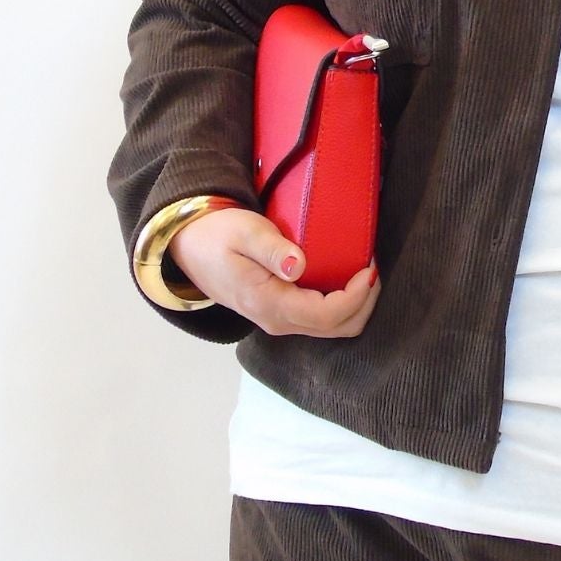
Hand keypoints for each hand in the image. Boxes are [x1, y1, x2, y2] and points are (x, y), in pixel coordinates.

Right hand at [168, 206, 380, 338]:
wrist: (188, 247)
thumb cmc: (217, 235)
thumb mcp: (244, 233)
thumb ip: (273, 250)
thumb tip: (299, 265)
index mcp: (270, 304)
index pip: (328, 314)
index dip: (357, 295)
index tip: (370, 266)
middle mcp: (278, 321)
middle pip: (338, 327)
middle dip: (365, 301)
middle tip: (372, 265)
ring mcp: (280, 320)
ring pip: (333, 326)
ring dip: (357, 302)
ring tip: (363, 268)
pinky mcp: (282, 312)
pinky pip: (322, 317)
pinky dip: (344, 302)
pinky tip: (346, 275)